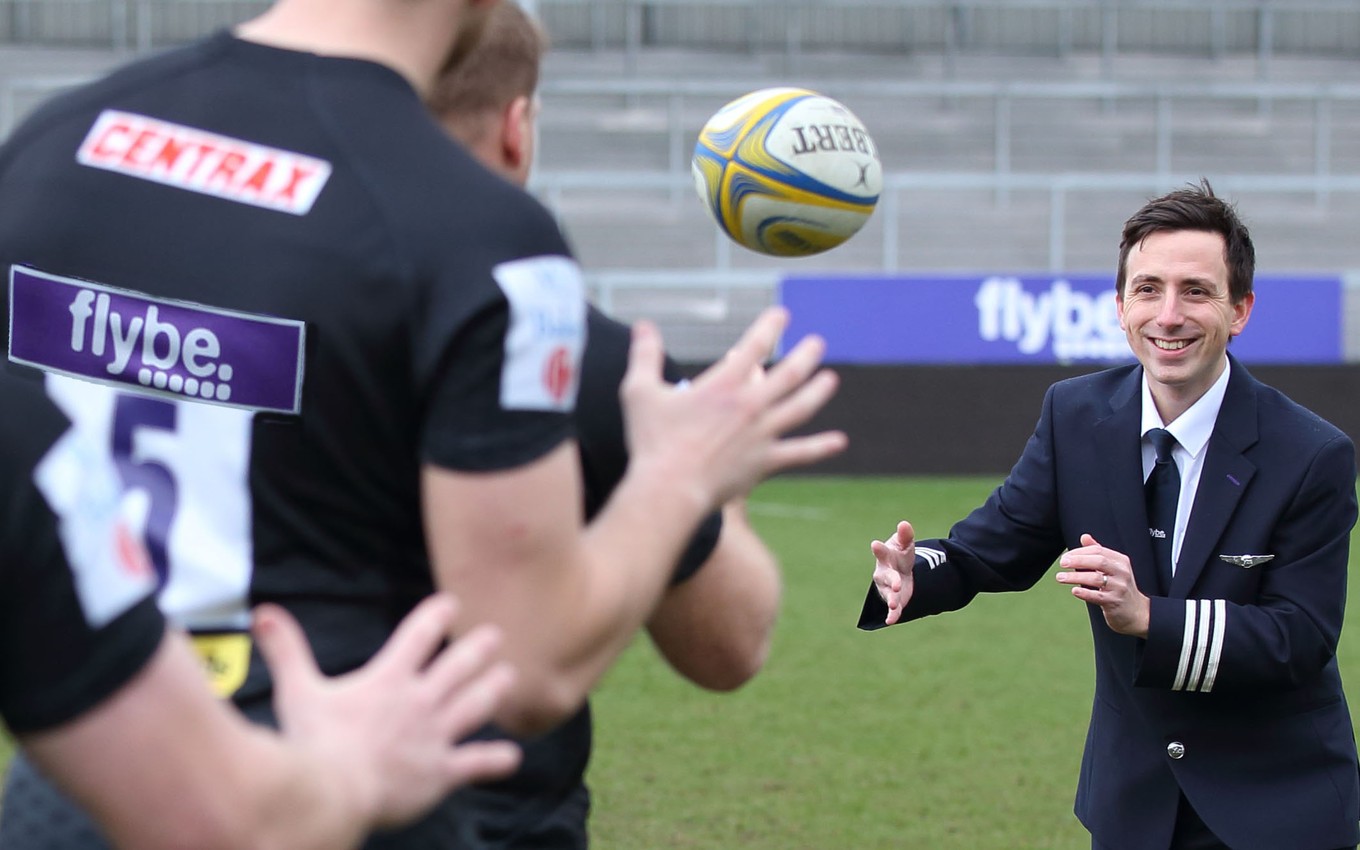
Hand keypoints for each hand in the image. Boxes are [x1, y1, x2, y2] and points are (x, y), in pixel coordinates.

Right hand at [254, 593, 521, 829]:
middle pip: (458, 666)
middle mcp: (420, 702)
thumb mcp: (297, 690)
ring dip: (492, 689)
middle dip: (478, 648)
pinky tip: (512, 757)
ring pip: (475, 706)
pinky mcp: (441, 772)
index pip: (419, 635)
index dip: (436, 616)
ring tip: (507, 676)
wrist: (333, 793)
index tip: (451, 604)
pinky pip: (476, 763)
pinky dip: (496, 760)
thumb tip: (264, 613)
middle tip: (495, 636)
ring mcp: (434, 737)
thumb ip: (287, 650)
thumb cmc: (313, 744)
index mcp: (389, 679)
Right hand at [621, 307, 846, 509]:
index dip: (769, 327)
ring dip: (817, 391)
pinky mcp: (765, 462)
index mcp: (723, 385)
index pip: (753, 346)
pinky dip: (820, 448)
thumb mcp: (640, 391)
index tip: (781, 314)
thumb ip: (644, 355)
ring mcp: (762, 434)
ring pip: (800, 407)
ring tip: (830, 379)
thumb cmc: (652, 441)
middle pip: (787, 374)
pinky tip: (839, 442)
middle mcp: (749, 405)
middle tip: (817, 343)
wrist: (670, 489)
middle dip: (805, 355)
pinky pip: (799, 453)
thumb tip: (642, 325)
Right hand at [871, 521, 916, 625]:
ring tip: (894, 604)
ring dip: (891, 599)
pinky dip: (891, 615)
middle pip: (886, 576)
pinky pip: (891, 608)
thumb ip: (905, 535)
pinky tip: (891, 621)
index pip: (882, 551)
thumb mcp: (905, 544)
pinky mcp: (893, 599)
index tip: (875, 544)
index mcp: (885, 556)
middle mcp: (883, 573)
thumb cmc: (900, 555)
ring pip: (888, 594)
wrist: (900, 572)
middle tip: (896, 583)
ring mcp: (887, 587)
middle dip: (891, 580)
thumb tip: (904, 523)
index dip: (879, 548)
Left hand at [1055, 533, 1149, 637]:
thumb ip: (1098, 552)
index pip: (1098, 550)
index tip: (1065, 556)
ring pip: (1096, 579)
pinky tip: (1074, 591)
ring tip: (1060, 577)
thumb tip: (1084, 537)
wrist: (1136, 611)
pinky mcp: (1115, 602)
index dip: (1080, 552)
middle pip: (1099, 561)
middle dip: (1078, 560)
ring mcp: (1119, 588)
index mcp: (1120, 561)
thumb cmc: (1119, 586)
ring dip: (1075, 577)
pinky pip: (1098, 596)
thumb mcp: (1112, 567)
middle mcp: (1122, 572)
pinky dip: (1085, 593)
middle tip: (1062, 563)